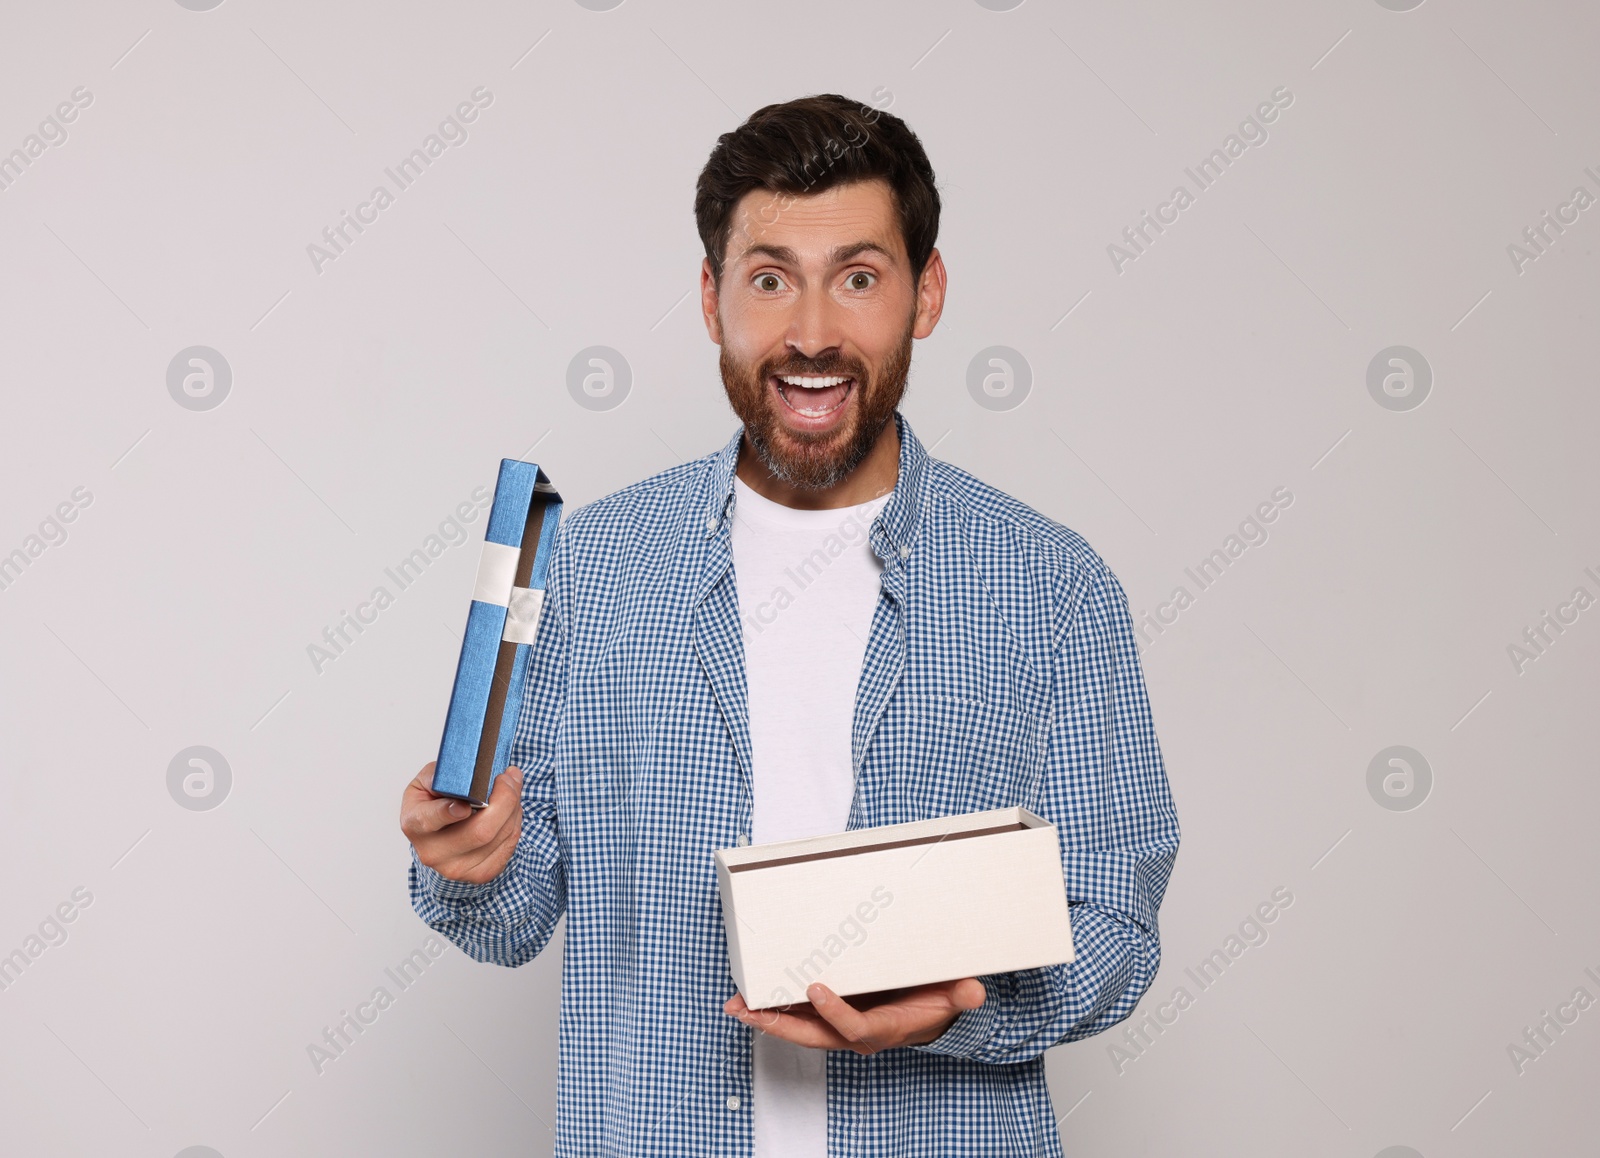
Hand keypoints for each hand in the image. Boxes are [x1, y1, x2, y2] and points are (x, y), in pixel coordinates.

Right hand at [399, 761, 522, 883]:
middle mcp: (434, 852)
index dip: (449, 813)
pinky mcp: (479, 875)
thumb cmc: (432, 803)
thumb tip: (464, 777)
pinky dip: (515, 823)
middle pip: (480, 831)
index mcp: (415, 824)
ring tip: (512, 787)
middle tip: (509, 777)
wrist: (437, 835)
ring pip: (500, 837)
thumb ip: (441, 775)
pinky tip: (511, 810)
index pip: (430, 820)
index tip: (466, 804)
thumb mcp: (426, 782)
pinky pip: (508, 847)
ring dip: (514, 808)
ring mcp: (457, 868)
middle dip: (504, 799)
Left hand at [723, 978, 985, 1054]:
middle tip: (744, 1008)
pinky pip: (801, 1016)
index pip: (854, 1027)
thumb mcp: (953, 996)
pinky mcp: (833, 1016)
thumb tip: (974, 991)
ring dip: (767, 1017)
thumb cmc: (938, 1002)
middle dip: (777, 1023)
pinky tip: (753, 997)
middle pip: (812, 1035)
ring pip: (799, 1028)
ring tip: (735, 1003)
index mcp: (884, 1029)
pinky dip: (776, 1008)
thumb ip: (961, 995)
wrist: (932, 1017)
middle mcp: (857, 1034)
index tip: (815, 987)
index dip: (834, 1012)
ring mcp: (841, 1027)